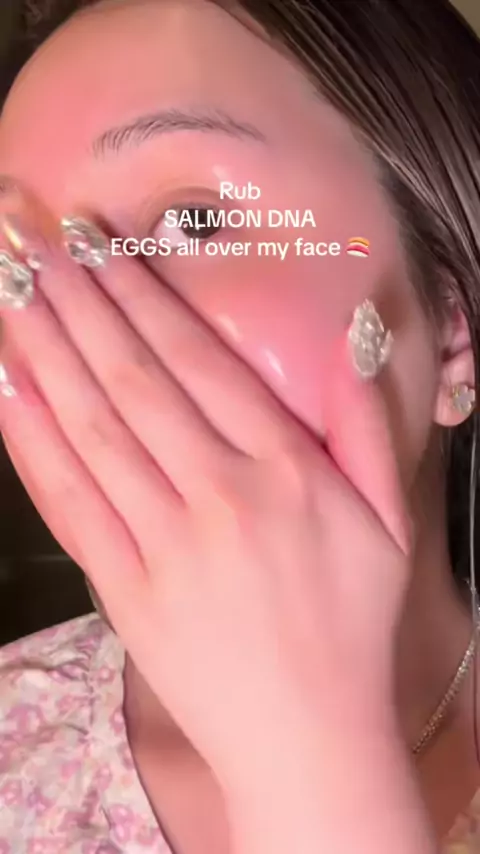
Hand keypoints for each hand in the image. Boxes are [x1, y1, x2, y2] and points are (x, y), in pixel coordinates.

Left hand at [0, 214, 410, 781]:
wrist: (306, 735)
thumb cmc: (352, 621)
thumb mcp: (389, 519)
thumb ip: (366, 423)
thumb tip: (358, 333)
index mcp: (281, 470)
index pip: (197, 360)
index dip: (143, 295)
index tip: (101, 244)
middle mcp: (215, 494)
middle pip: (132, 378)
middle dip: (77, 299)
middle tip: (32, 238)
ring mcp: (160, 542)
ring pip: (90, 426)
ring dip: (44, 349)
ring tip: (9, 285)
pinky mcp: (121, 588)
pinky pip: (68, 501)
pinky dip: (31, 440)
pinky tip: (6, 385)